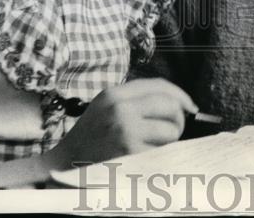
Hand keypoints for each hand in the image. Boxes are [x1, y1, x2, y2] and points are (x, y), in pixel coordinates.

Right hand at [44, 78, 196, 168]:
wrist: (64, 167)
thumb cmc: (90, 138)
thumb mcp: (106, 108)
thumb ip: (136, 100)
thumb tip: (178, 104)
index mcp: (115, 95)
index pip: (160, 86)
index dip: (180, 96)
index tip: (190, 106)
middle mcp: (120, 109)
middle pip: (170, 106)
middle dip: (179, 120)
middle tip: (173, 131)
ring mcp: (125, 132)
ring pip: (171, 131)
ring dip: (170, 142)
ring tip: (154, 147)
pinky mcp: (130, 156)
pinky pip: (163, 153)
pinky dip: (162, 157)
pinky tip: (148, 160)